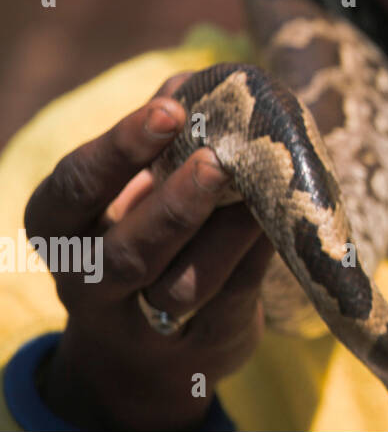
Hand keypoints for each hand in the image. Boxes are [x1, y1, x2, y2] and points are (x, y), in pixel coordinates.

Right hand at [24, 74, 272, 429]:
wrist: (149, 351)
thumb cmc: (145, 232)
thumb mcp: (136, 186)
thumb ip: (162, 133)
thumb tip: (195, 81)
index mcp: (63, 230)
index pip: (74, 189)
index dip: (120, 149)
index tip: (169, 110)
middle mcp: (91, 284)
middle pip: (129, 251)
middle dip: (177, 203)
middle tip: (219, 158)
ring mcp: (143, 327)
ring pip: (184, 285)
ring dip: (228, 234)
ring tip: (261, 188)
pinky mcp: (202, 347)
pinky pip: (232, 301)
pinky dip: (257, 258)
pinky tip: (280, 220)